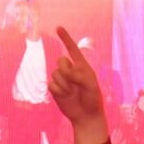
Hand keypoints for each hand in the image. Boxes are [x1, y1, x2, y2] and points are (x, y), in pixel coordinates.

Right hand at [49, 27, 107, 143]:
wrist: (86, 116)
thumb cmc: (92, 99)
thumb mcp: (91, 85)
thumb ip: (78, 75)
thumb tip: (64, 71)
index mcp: (81, 66)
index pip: (72, 49)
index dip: (65, 38)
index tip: (58, 28)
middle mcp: (70, 71)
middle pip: (60, 61)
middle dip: (66, 71)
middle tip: (74, 82)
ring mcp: (62, 80)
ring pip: (55, 74)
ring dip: (64, 85)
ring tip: (72, 93)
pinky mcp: (55, 90)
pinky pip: (51, 85)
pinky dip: (58, 91)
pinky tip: (65, 97)